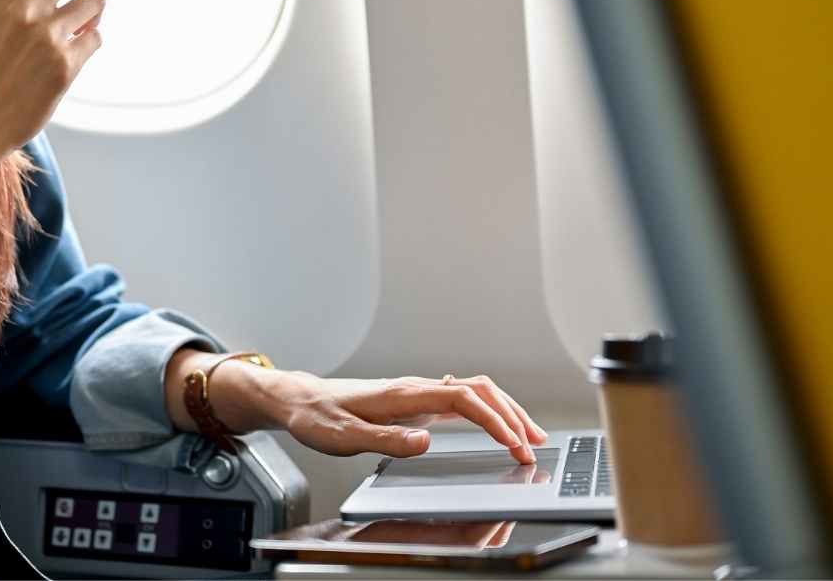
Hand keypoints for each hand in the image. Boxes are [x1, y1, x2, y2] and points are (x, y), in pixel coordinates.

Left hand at [232, 369, 548, 461]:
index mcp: (404, 394)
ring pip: (474, 391)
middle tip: (534, 444)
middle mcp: (415, 388)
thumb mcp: (345, 436)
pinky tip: (496, 423)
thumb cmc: (318, 417)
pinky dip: (487, 410)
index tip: (514, 444)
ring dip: (504, 410)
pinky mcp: (413, 401)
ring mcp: (416, 393)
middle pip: (479, 390)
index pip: (463, 400)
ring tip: (528, 434)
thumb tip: (425, 441)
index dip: (494, 420)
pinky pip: (461, 399)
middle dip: (511, 415)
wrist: (298, 399)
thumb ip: (385, 440)